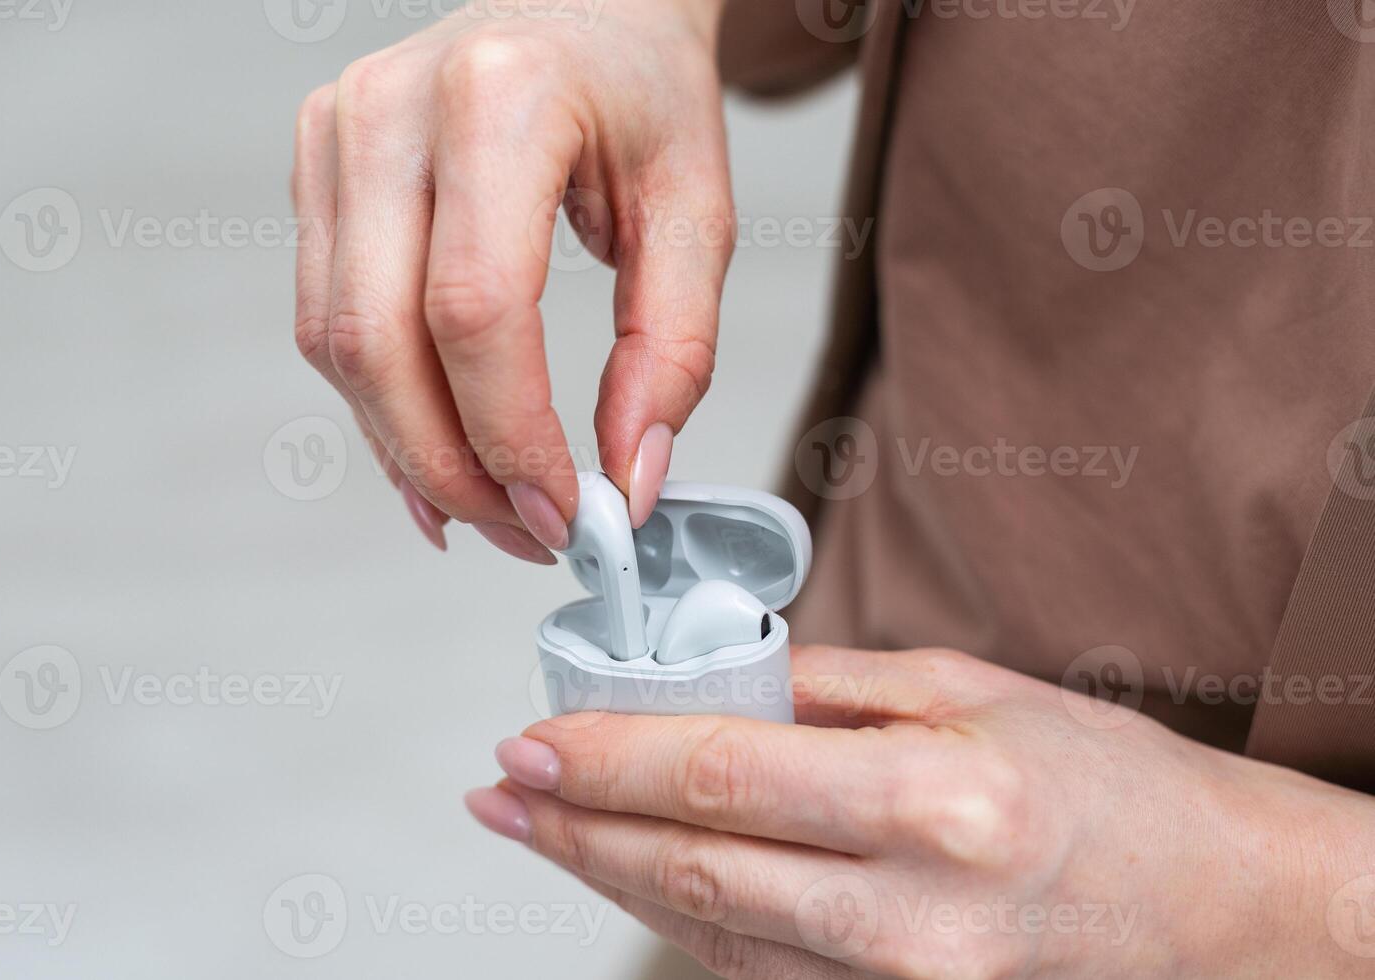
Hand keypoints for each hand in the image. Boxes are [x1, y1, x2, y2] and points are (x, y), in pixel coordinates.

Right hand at [291, 0, 734, 560]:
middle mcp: (391, 109)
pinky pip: (325, 321)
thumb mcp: (695, 213)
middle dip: (450, 468)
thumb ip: (672, 351)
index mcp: (500, 96)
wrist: (582, 4)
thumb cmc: (643, 95)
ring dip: (409, 452)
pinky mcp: (314, 167)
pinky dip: (381, 408)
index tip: (567, 515)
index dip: (510, 436)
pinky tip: (438, 457)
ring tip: (491, 506)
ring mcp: (335, 133)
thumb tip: (628, 481)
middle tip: (525, 535)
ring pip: (335, 343)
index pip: (475, 306)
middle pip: (378, 341)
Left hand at [467, 645, 1374, 977]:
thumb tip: (712, 680)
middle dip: (574, 828)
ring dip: (607, 877)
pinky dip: (683, 920)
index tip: (536, 737)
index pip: (720, 779)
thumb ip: (829, 687)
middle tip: (504, 789)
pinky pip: (758, 971)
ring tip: (542, 830)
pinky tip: (635, 878)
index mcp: (933, 805)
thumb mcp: (974, 691)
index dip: (608, 759)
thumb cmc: (1113, 788)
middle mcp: (909, 918)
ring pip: (707, 933)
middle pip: (689, 870)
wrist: (1218, 909)